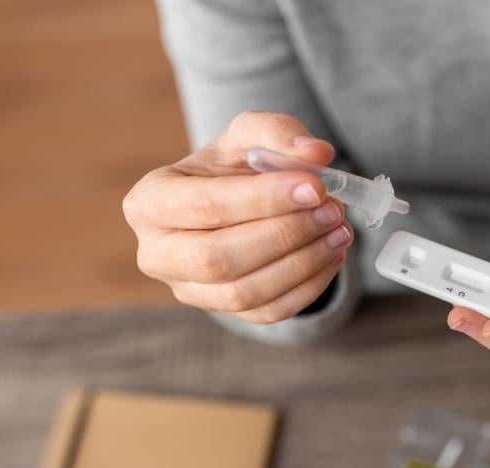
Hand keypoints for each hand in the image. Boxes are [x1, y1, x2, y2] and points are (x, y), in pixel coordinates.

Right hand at [122, 111, 352, 322]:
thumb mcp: (250, 135)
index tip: (315, 186)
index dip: (264, 199)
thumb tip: (316, 153)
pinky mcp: (223, 312)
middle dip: (284, 235)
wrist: (235, 202)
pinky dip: (309, 287)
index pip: (206, 205)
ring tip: (340, 231)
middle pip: (218, 258)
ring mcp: (189, 290)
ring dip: (303, 263)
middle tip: (332, 211)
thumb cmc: (235, 167)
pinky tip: (332, 255)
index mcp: (150, 202)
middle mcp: (157, 254)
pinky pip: (268, 312)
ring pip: (245, 292)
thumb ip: (279, 133)